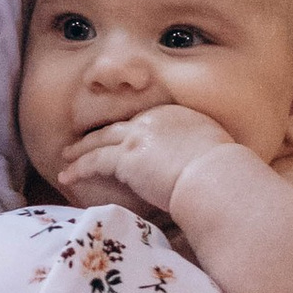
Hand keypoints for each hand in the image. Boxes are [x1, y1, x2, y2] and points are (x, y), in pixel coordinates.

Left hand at [52, 104, 244, 224]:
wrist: (216, 176)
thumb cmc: (224, 175)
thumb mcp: (215, 154)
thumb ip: (201, 154)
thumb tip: (202, 169)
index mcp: (177, 116)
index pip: (144, 123)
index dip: (128, 132)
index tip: (119, 141)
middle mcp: (155, 119)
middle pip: (119, 127)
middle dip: (99, 135)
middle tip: (82, 142)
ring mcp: (139, 135)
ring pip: (102, 141)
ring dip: (82, 150)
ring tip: (68, 157)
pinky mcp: (126, 156)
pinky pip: (95, 160)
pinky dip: (80, 167)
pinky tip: (68, 176)